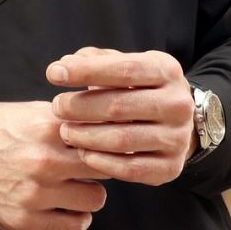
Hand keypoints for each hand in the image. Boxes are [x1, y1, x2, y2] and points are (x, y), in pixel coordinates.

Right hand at [0, 101, 108, 229]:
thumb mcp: (25, 111)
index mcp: (45, 126)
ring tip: (76, 184)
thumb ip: (62, 119)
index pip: (102, 134)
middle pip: (105, 166)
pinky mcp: (23, 220)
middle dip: (102, 163)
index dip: (109, 138)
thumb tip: (103, 121)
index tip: (110, 141)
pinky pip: (75, 226)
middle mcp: (43, 160)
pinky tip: (67, 206)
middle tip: (91, 163)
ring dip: (90, 191)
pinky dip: (77, 218)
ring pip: (96, 198)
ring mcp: (34, 193)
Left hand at [46, 47, 196, 185]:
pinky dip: (101, 162)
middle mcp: (177, 104)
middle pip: (119, 106)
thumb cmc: (138, 88)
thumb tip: (65, 64)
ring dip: (86, 137)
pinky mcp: (170, 167)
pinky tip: (83, 153)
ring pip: (122, 140)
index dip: (85, 71)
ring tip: (65, 131)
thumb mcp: (124, 65)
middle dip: (80, 107)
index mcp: (166, 71)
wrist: (175, 123)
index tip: (53, 73)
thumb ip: (95, 60)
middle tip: (57, 107)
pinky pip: (130, 169)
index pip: (123, 69)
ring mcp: (177, 138)